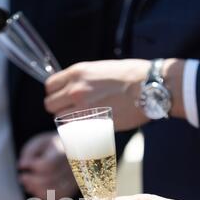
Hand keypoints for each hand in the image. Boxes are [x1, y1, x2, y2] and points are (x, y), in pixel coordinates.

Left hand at [18, 132, 77, 199]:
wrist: (72, 153)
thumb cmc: (52, 148)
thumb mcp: (40, 143)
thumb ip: (29, 152)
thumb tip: (21, 165)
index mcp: (64, 152)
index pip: (48, 165)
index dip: (32, 167)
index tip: (23, 165)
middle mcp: (72, 168)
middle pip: (50, 180)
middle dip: (32, 181)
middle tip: (22, 178)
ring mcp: (74, 180)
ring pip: (54, 192)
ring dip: (37, 191)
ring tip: (28, 186)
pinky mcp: (72, 190)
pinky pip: (58, 198)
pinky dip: (44, 198)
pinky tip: (36, 192)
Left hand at [45, 59, 185, 130]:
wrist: (149, 87)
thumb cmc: (131, 75)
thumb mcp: (101, 68)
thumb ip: (84, 79)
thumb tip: (77, 88)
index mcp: (77, 72)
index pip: (50, 85)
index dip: (55, 93)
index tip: (62, 97)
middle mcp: (75, 89)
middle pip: (50, 104)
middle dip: (58, 108)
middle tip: (70, 111)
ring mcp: (82, 108)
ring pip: (59, 119)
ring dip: (67, 121)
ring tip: (80, 121)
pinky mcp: (92, 123)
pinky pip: (74, 130)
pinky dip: (77, 131)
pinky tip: (87, 128)